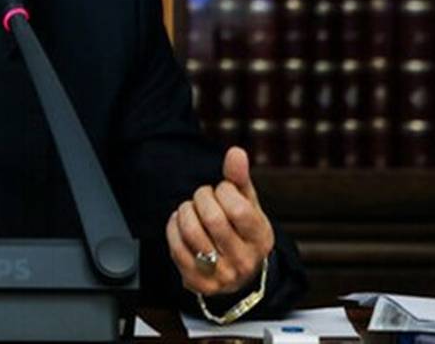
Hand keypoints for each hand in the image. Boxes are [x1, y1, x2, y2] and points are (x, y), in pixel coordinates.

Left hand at [165, 146, 274, 295]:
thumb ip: (239, 178)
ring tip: (191, 208)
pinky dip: (173, 228)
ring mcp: (221, 275)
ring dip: (185, 211)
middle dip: (201, 198)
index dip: (224, 191)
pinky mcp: (198, 283)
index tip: (222, 190)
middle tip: (203, 197)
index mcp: (260, 239)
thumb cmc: (241, 229)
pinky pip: (177, 249)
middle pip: (213, 219)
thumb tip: (236, 152)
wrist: (237, 272)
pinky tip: (180, 222)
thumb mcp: (247, 203)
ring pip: (192, 233)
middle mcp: (243, 261)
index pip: (238, 209)